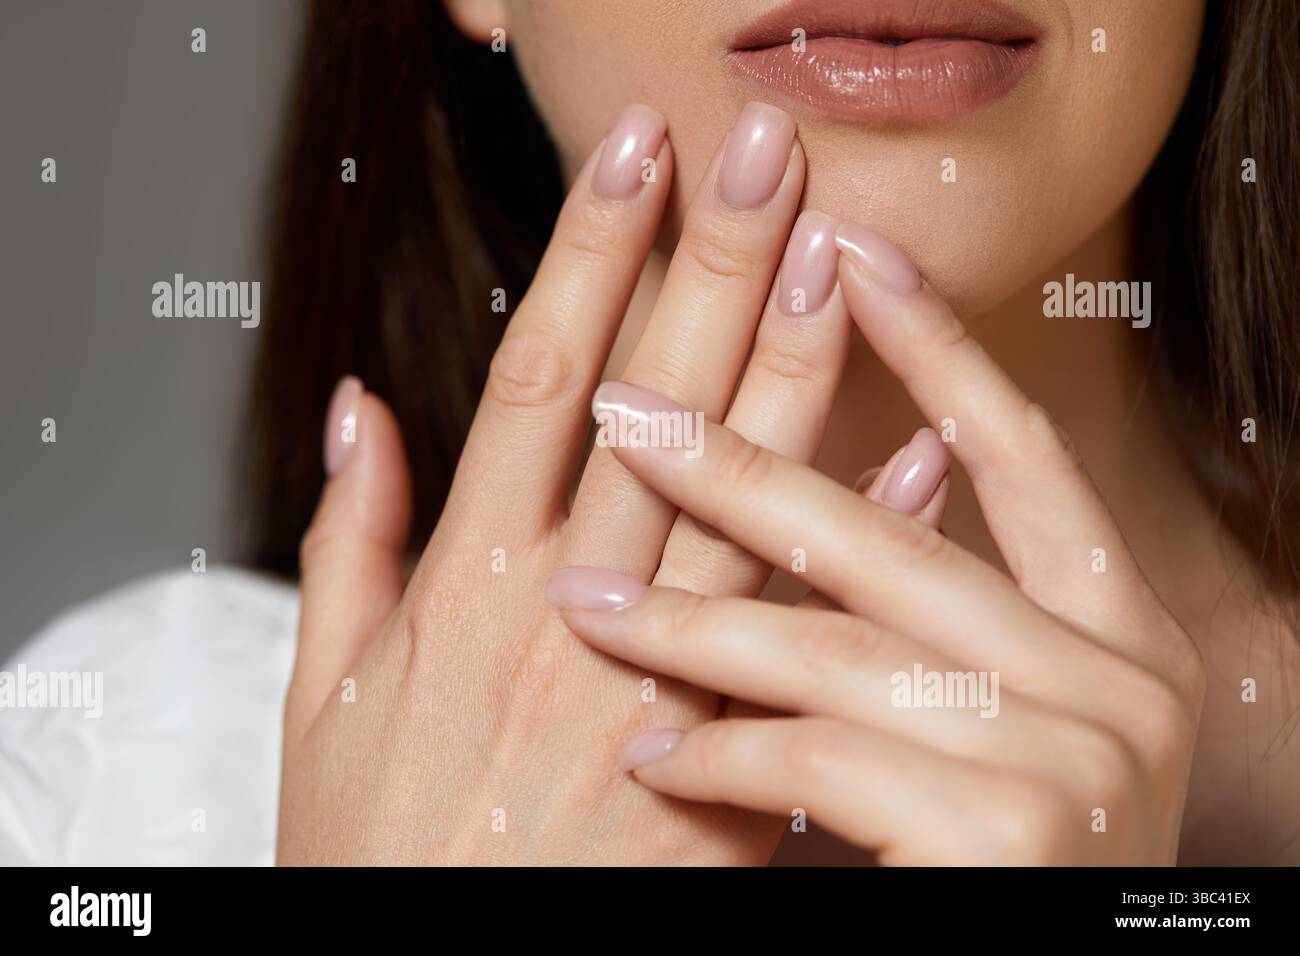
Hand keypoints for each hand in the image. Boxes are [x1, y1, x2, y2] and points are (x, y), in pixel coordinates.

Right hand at [277, 101, 859, 863]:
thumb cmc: (373, 847)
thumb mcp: (319, 694)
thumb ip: (345, 542)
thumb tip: (361, 409)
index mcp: (463, 586)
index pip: (536, 378)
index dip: (590, 254)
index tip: (636, 156)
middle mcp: (562, 621)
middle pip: (650, 411)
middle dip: (709, 267)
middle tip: (764, 156)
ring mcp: (646, 696)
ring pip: (738, 510)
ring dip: (793, 377)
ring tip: (840, 260)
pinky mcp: (718, 778)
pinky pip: (804, 648)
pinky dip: (863, 550)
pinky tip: (921, 463)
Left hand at [551, 227, 1205, 864]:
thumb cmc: (1006, 866)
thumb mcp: (1024, 727)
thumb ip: (966, 611)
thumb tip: (913, 463)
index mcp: (1114, 634)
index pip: (1019, 455)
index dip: (939, 347)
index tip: (852, 252)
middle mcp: (1115, 680)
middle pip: (894, 537)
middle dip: (749, 458)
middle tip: (628, 404)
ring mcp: (1072, 758)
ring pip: (835, 650)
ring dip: (693, 625)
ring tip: (580, 607)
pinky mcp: (1008, 837)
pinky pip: (819, 763)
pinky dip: (725, 757)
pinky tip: (656, 751)